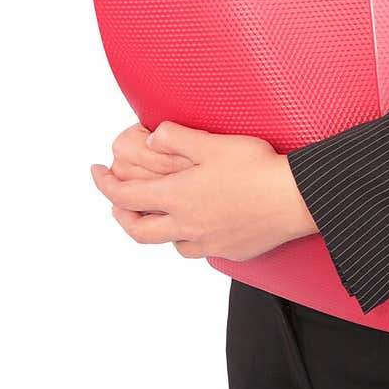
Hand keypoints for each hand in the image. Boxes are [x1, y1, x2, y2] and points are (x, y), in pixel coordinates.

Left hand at [90, 120, 318, 261]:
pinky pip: (199, 250)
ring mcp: (208, 242)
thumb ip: (176, 138)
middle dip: (120, 214)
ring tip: (160, 214)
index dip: (104, 184)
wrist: (293, 198)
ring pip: (169, 243)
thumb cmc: (257, 168)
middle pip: (138, 229)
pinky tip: (200, 227)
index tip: (95, 172)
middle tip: (116, 202)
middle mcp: (187, 225)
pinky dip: (189, 238)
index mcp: (178, 196)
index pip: (126, 196)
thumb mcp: (212, 142)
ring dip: (157, 229)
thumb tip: (150, 138)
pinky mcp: (229, 251)